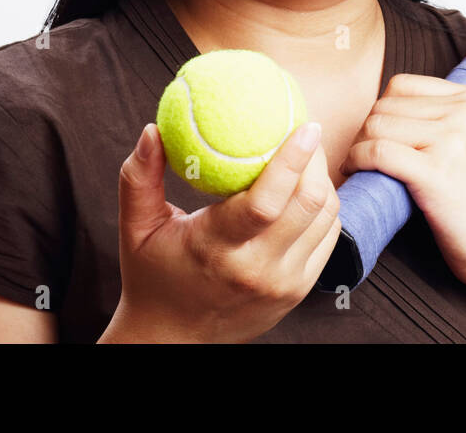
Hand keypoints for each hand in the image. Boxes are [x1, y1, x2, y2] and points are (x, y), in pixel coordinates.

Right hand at [104, 120, 340, 343]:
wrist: (173, 339)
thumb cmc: (152, 276)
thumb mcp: (137, 228)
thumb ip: (139, 178)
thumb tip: (152, 130)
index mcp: (217, 248)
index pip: (267, 201)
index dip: (293, 159)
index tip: (305, 125)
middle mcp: (257, 268)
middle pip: (310, 203)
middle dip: (316, 159)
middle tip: (306, 131)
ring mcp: (284, 282)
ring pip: (326, 217)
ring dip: (322, 181)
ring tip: (306, 157)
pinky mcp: (299, 290)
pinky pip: (328, 237)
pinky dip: (323, 209)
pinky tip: (305, 190)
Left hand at [338, 73, 465, 294]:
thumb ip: (441, 117)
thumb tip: (380, 111)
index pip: (402, 86)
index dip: (381, 111)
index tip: (376, 137)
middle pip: (385, 106)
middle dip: (365, 132)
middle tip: (363, 158)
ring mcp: (453, 140)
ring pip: (377, 127)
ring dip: (358, 148)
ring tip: (360, 168)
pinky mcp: (436, 172)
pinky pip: (377, 153)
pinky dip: (357, 162)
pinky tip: (357, 174)